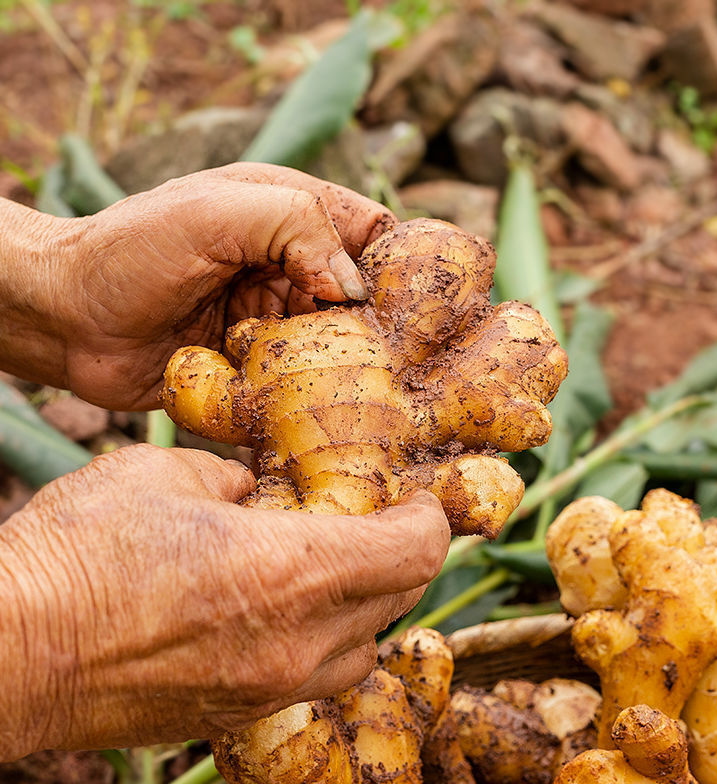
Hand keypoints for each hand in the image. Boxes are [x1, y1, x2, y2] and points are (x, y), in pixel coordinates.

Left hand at [0, 164, 394, 409]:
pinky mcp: (255, 366)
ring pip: (336, 346)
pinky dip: (306, 394)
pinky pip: (298, 383)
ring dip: (341, 364)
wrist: (66, 319)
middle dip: (375, 324)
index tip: (417, 299)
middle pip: (361, 298)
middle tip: (387, 354)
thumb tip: (354, 288)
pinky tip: (309, 405)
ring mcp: (273, 320)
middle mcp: (289, 269)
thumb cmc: (133, 250)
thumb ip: (297, 227)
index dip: (400, 259)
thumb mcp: (218, 212)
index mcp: (289, 215)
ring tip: (347, 383)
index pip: (372, 232)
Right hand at [0, 444, 448, 758]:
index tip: (419, 501)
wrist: (10, 651)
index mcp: (289, 571)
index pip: (411, 552)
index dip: (429, 521)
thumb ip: (230, 482)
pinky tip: (286, 612)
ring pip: (362, 649)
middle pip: (398, 600)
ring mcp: (269, 688)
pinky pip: (313, 678)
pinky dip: (323, 642)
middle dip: (402, 556)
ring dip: (366, 605)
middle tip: (380, 522)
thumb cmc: (79, 553)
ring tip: (335, 568)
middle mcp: (295, 641)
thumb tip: (254, 492)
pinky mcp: (236, 716)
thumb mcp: (163, 477)